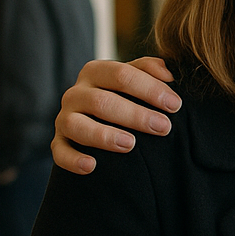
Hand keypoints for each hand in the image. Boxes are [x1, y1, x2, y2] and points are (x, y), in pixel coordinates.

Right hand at [51, 57, 182, 173]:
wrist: (99, 116)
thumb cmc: (125, 94)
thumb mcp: (136, 76)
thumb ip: (150, 69)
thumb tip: (167, 74)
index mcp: (95, 71)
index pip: (121, 75)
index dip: (149, 89)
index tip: (175, 105)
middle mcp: (76, 93)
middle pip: (101, 101)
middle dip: (135, 115)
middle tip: (163, 127)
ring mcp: (64, 118)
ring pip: (77, 125)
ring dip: (103, 136)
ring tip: (130, 144)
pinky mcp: (58, 141)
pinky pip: (59, 152)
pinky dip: (73, 159)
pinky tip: (92, 166)